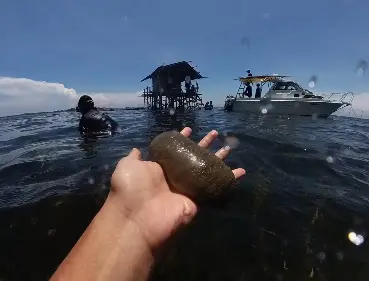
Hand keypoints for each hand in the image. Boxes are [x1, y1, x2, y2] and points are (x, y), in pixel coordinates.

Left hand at [107, 127, 245, 250]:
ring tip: (230, 147)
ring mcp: (187, 188)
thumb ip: (133, 157)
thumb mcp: (127, 166)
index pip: (174, 151)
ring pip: (207, 170)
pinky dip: (230, 180)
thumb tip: (136, 149)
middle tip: (215, 134)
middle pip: (194, 157)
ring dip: (219, 159)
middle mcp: (174, 176)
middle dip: (205, 145)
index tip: (189, 129)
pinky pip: (215, 187)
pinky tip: (241, 171)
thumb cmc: (131, 189)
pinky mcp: (197, 199)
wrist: (137, 218)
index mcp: (159, 168)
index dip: (181, 139)